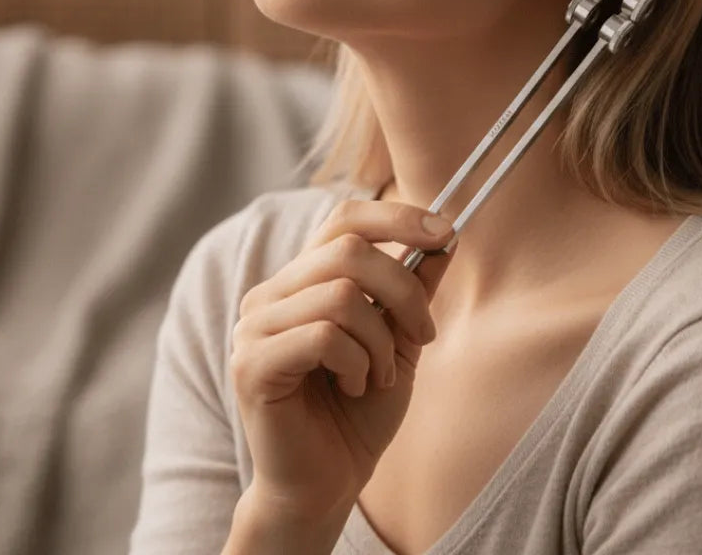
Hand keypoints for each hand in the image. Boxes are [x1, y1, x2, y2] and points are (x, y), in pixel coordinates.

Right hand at [229, 198, 456, 520]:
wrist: (326, 485)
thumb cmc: (357, 414)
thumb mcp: (398, 342)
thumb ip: (414, 291)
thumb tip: (445, 239)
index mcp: (301, 280)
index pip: (344, 218)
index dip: (398, 216)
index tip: (448, 232)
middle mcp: (271, 293)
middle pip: (348, 250)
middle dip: (403, 290)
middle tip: (423, 335)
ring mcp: (255, 326)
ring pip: (340, 295)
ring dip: (380, 341)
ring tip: (379, 375)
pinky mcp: (252, 363)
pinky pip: (323, 336)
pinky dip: (357, 363)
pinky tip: (354, 387)